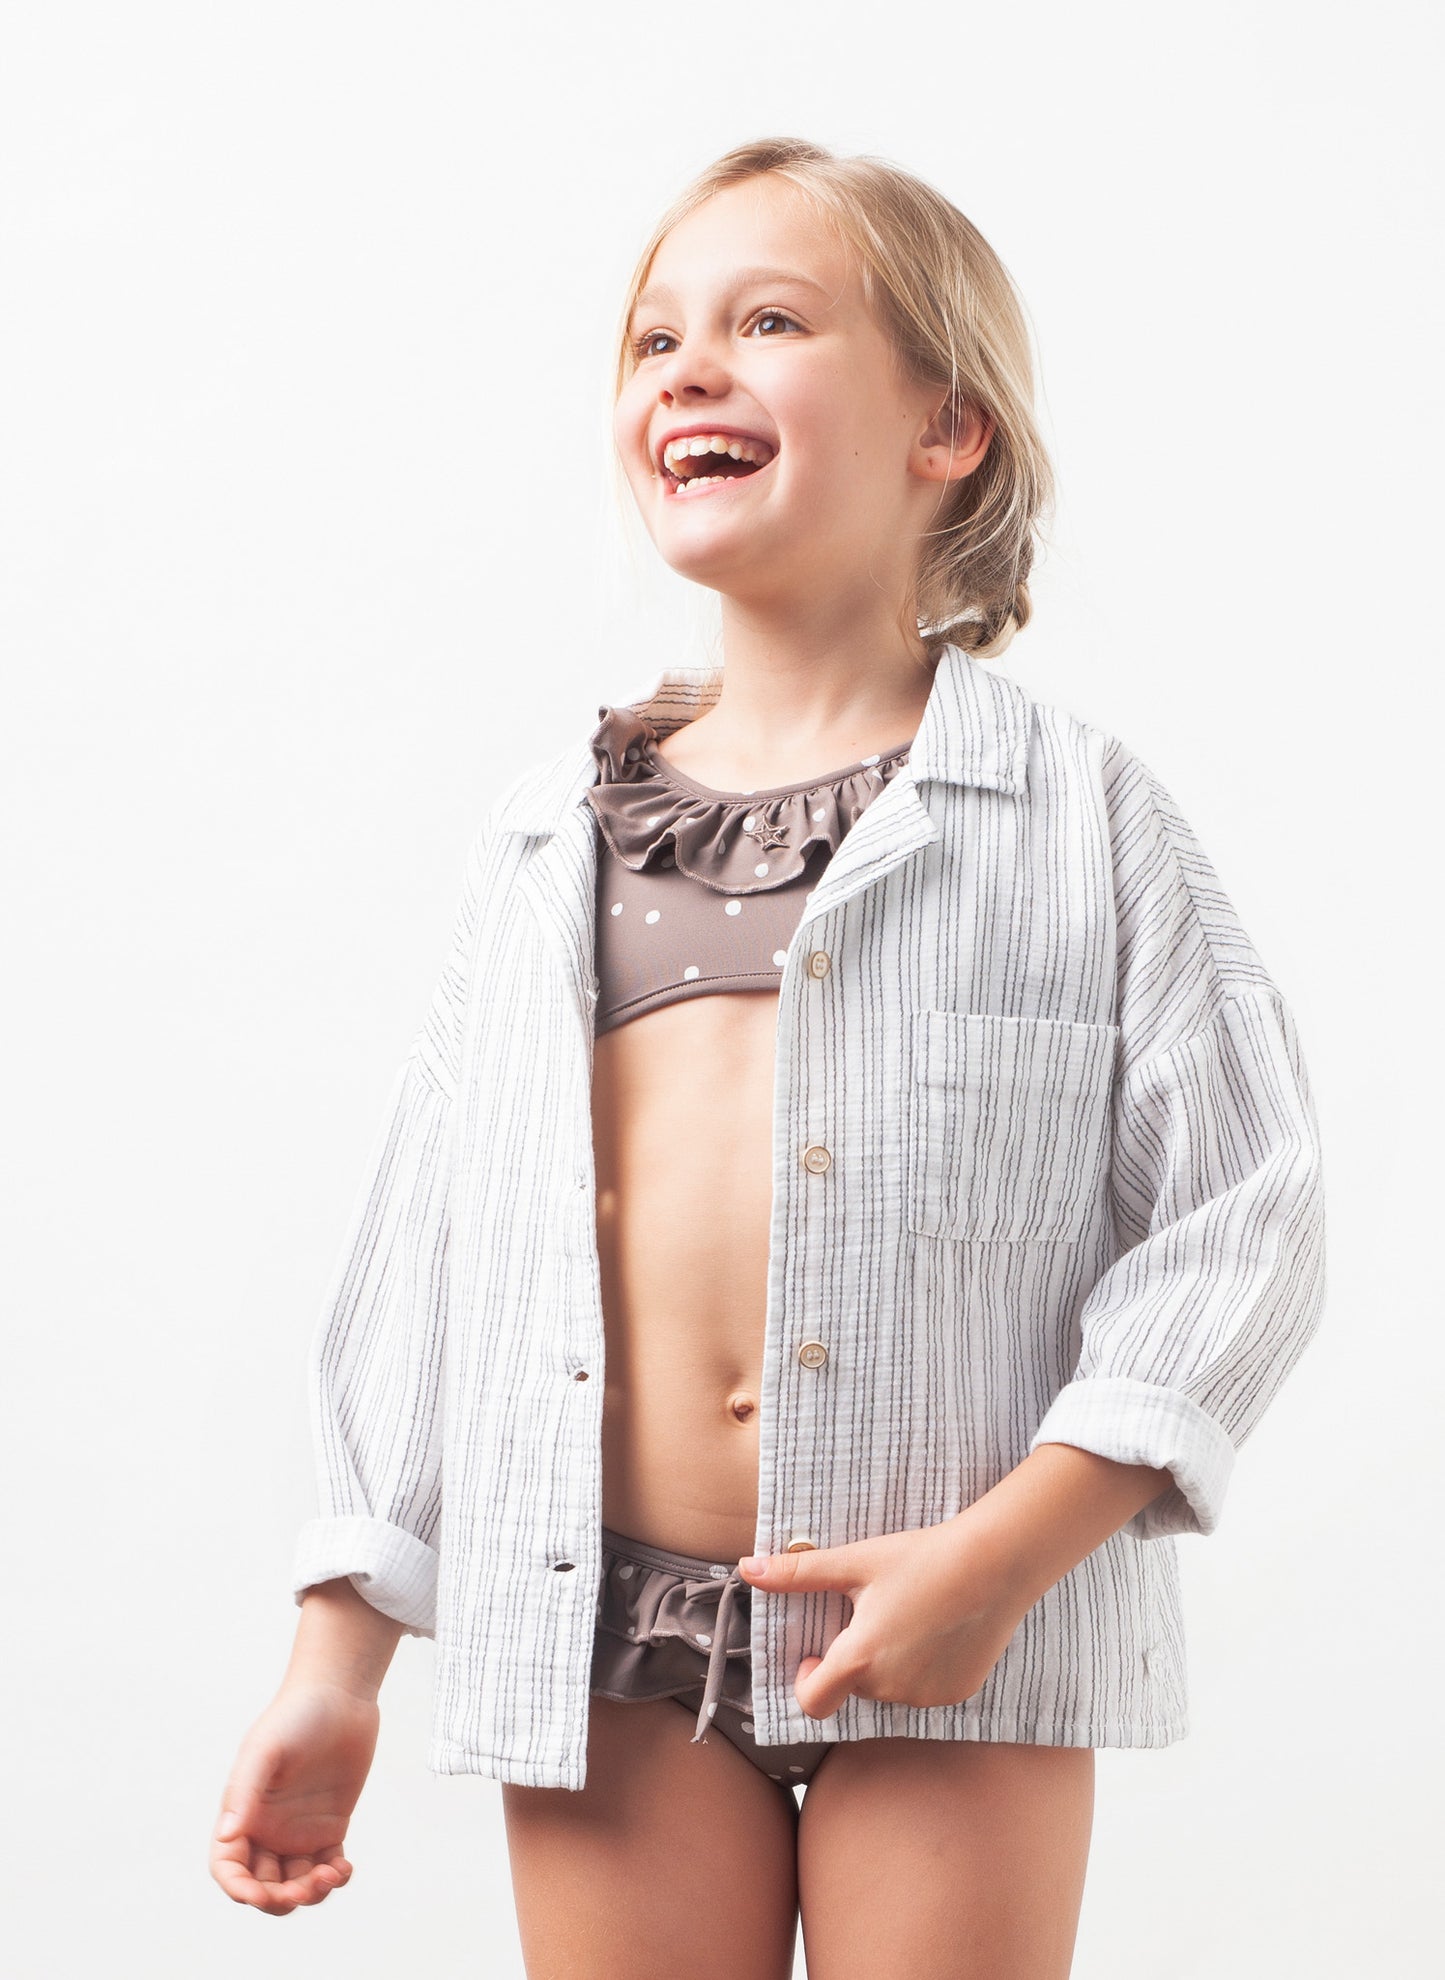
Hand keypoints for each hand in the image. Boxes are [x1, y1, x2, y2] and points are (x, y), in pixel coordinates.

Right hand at [210, 1680, 379, 1914]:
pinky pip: (327, 1868)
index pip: (228, 1866)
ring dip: (308, 1893)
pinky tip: (343, 1869)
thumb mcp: (264, 1750)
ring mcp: (298, 1831)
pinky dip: (334, 1879)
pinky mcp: (330, 1827)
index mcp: (242, 1814)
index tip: (259, 1895)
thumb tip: (226, 1835)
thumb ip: (244, 1791)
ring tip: (329, 1876)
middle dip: (278, 1898)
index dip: (238, 1888)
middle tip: (301, 1888)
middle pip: (263, 1885)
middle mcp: (267, 1828)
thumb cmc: (295, 1716)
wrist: (341, 1695)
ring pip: (295, 1883)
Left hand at [737, 1516, 1028, 1721]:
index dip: (807, 1680)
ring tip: (909, 1615)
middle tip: (872, 1611)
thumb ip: (798, 1573)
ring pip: (889, 1688)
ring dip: (887, 1663)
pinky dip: (921, 1667)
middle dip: (853, 1657)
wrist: (994, 1564)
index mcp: (861, 1658)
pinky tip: (936, 1629)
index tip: (817, 1653)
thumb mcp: (854, 1562)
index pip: (813, 1702)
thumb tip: (746, 1569)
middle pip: (854, 1686)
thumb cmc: (920, 1558)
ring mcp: (928, 1697)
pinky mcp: (957, 1694)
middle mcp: (892, 1688)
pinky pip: (923, 1689)